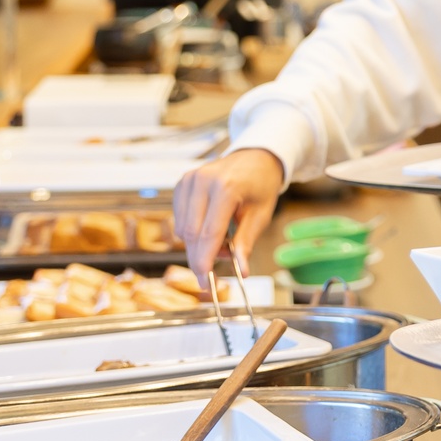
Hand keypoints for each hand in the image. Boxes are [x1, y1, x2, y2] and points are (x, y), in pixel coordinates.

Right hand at [173, 148, 285, 284]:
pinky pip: (179, 219)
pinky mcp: (181, 183)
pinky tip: (211, 227)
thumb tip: (242, 271)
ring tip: (223, 241)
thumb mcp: (261, 215)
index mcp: (226, 188)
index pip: (208, 234)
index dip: (205, 262)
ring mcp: (189, 180)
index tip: (206, 283)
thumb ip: (246, 243)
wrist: (255, 157)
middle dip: (200, 257)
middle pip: (191, 234)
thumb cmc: (260, 186)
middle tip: (214, 271)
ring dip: (198, 245)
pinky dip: (192, 231)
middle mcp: (202, 181)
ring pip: (182, 229)